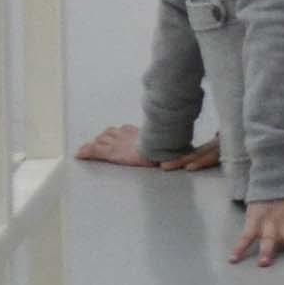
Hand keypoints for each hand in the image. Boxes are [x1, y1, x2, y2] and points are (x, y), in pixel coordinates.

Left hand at [79, 125, 218, 171]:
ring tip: (86, 149)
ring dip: (95, 145)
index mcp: (141, 133)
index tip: (116, 133)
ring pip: (102, 141)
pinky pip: (95, 151)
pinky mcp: (111, 152)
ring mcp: (118, 143)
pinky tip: (78, 154)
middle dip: (106, 137)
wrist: (163, 150)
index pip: (127, 130)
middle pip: (112, 133)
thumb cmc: (172, 149)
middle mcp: (128, 135)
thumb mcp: (177, 147)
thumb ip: (181, 148)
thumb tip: (204, 143)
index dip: (120, 132)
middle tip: (100, 141)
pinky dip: (86, 152)